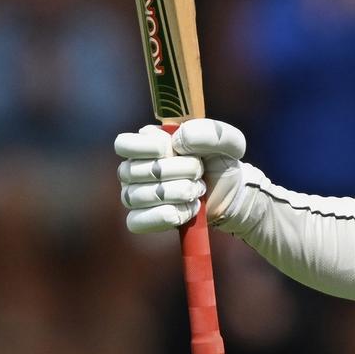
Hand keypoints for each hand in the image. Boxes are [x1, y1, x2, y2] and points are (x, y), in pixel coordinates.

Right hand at [115, 118, 246, 232]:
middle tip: (199, 171)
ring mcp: (134, 194)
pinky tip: (189, 209)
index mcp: (147, 143)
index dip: (149, 147)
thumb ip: (208, 132)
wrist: (230, 192)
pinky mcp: (141, 219)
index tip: (175, 149)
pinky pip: (137, 221)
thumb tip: (177, 142)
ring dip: (176, 193)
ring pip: (137, 196)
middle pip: (134, 171)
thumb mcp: (227, 141)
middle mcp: (134, 168)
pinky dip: (168, 215)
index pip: (124, 144)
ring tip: (197, 189)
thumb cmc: (221, 161)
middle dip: (176, 171)